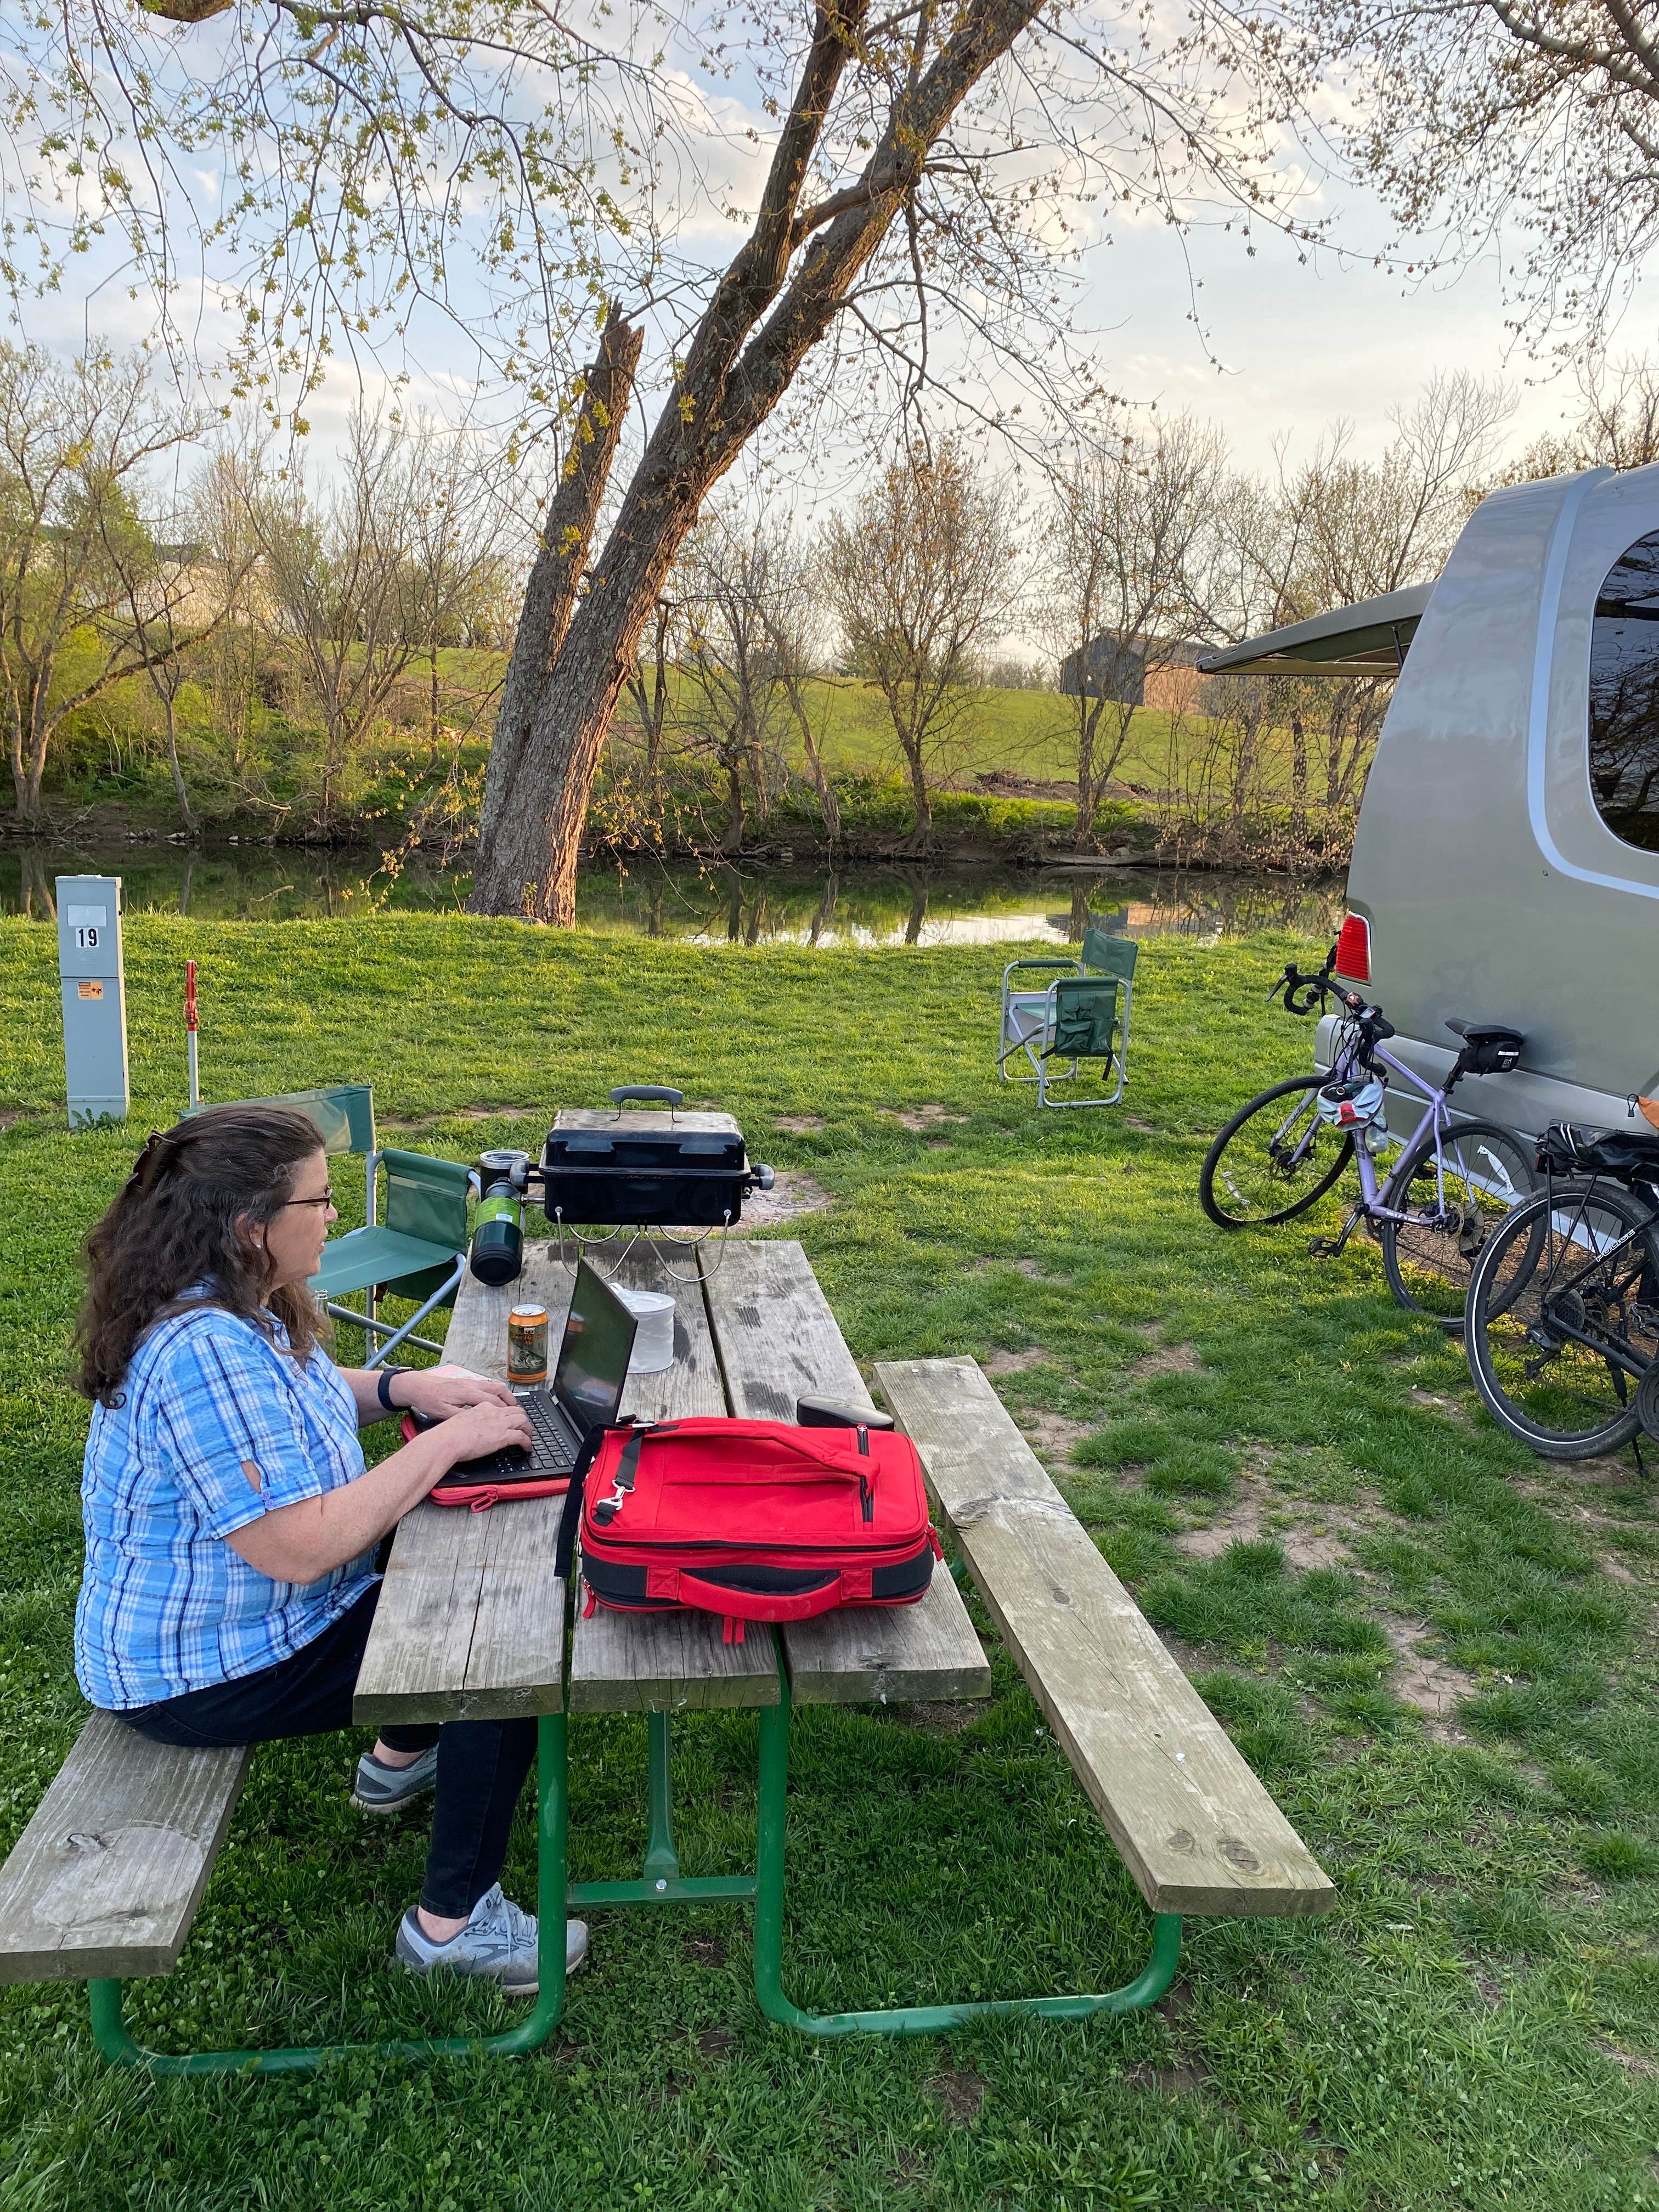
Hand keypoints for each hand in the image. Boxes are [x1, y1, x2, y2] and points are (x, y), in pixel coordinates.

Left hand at [398, 1365, 519, 1422]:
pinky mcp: (467, 1382)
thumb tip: (478, 1422)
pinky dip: (496, 1391)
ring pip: (494, 1385)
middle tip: (518, 1413)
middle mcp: (472, 1385)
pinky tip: (496, 1400)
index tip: (513, 1420)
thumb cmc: (429, 1400)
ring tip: (511, 1406)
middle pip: (499, 1390)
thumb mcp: (443, 1413)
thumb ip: (461, 1416)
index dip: (506, 1411)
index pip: (494, 1401)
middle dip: (511, 1401)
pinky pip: (488, 1385)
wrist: (417, 1386)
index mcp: (468, 1393)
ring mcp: (470, 1382)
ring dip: (505, 1395)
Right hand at [433, 1393, 534, 1468]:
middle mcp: (494, 1412)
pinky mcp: (503, 1436)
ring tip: (529, 1436)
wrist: (448, 1440)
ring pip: (523, 1421)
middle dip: (523, 1419)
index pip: (501, 1407)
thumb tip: (471, 1429)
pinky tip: (527, 1447)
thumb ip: (471, 1421)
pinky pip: (522, 1437)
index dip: (508, 1413)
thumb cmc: (449, 1434)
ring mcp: (500, 1423)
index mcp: (483, 1407)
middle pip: (517, 1410)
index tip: (509, 1419)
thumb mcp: (461, 1421)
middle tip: (524, 1427)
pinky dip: (527, 1442)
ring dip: (528, 1429)